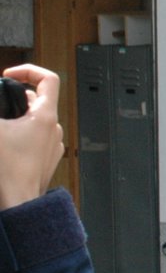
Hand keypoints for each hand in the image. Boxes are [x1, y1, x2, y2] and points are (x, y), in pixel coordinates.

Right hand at [0, 65, 63, 209]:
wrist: (17, 201)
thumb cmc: (8, 170)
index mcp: (45, 116)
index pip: (48, 79)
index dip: (28, 70)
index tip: (9, 75)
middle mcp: (54, 128)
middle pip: (37, 100)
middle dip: (14, 98)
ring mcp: (53, 145)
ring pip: (34, 121)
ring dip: (16, 118)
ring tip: (0, 126)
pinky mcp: (47, 159)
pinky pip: (35, 139)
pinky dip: (20, 135)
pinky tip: (5, 143)